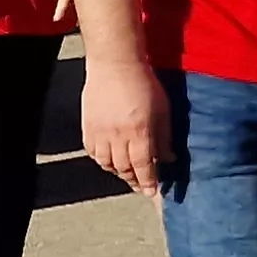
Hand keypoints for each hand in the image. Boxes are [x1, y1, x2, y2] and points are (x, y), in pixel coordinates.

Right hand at [83, 58, 167, 195]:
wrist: (114, 64)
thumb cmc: (144, 84)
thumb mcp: (162, 110)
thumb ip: (164, 137)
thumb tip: (169, 159)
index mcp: (139, 132)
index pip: (143, 166)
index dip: (148, 182)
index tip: (152, 193)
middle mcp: (118, 135)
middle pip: (124, 168)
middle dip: (133, 180)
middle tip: (141, 186)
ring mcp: (100, 131)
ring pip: (106, 163)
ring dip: (118, 172)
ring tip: (127, 174)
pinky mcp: (87, 126)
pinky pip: (93, 152)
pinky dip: (102, 160)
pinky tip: (110, 160)